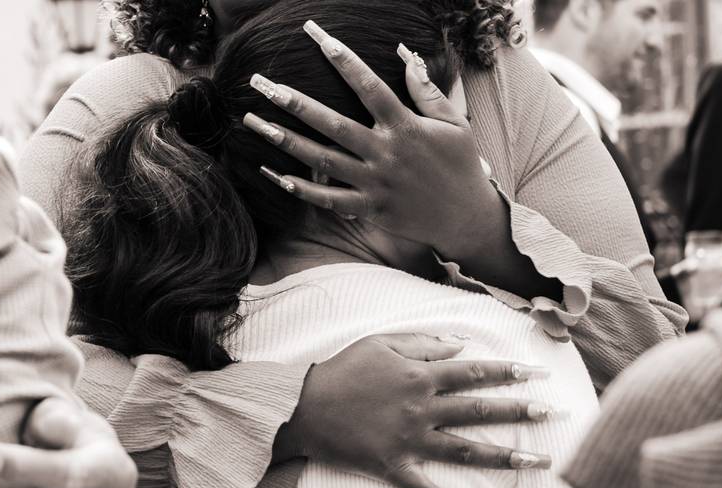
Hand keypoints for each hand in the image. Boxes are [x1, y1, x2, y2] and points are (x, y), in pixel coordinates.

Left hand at [242, 20, 555, 300]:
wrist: (467, 218)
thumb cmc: (460, 164)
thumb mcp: (452, 122)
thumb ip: (425, 89)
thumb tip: (405, 53)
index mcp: (406, 126)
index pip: (367, 85)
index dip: (341, 58)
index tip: (315, 35)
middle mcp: (386, 153)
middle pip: (332, 123)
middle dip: (293, 101)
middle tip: (261, 83)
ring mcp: (375, 183)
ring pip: (323, 160)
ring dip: (286, 141)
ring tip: (254, 123)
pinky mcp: (370, 209)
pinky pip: (329, 200)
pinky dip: (302, 189)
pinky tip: (275, 174)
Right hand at [274, 333, 555, 487]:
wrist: (303, 406)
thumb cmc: (342, 369)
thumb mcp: (381, 343)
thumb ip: (424, 343)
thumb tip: (462, 347)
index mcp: (421, 375)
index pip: (475, 372)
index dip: (509, 372)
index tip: (540, 373)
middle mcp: (421, 408)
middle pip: (479, 411)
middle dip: (520, 411)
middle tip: (554, 413)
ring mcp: (409, 441)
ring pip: (464, 452)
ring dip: (503, 457)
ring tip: (538, 463)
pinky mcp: (392, 466)